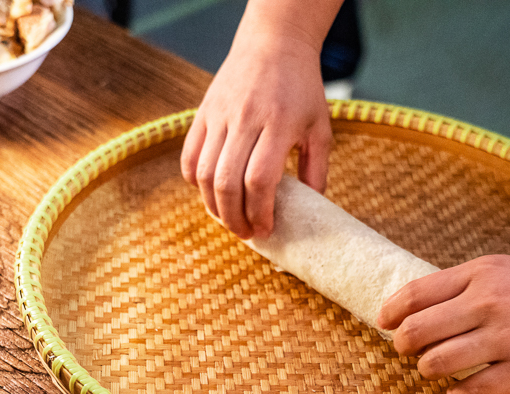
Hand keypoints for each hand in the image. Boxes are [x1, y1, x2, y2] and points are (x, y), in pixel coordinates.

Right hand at [180, 30, 332, 239]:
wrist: (274, 45)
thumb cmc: (302, 90)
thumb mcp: (320, 128)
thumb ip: (317, 170)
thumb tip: (312, 208)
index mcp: (279, 124)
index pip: (260, 180)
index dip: (259, 212)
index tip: (266, 228)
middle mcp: (245, 119)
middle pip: (227, 183)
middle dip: (234, 218)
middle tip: (245, 233)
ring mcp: (219, 115)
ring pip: (204, 174)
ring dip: (213, 206)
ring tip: (228, 219)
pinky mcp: (202, 113)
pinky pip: (189, 158)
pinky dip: (196, 183)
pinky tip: (211, 193)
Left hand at [377, 254, 509, 393]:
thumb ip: (472, 286)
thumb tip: (431, 308)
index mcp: (481, 273)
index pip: (415, 294)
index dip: (391, 313)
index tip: (384, 324)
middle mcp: (486, 302)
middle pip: (416, 331)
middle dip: (404, 347)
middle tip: (409, 353)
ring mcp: (505, 337)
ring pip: (437, 363)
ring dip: (430, 371)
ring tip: (438, 372)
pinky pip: (473, 390)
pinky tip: (460, 393)